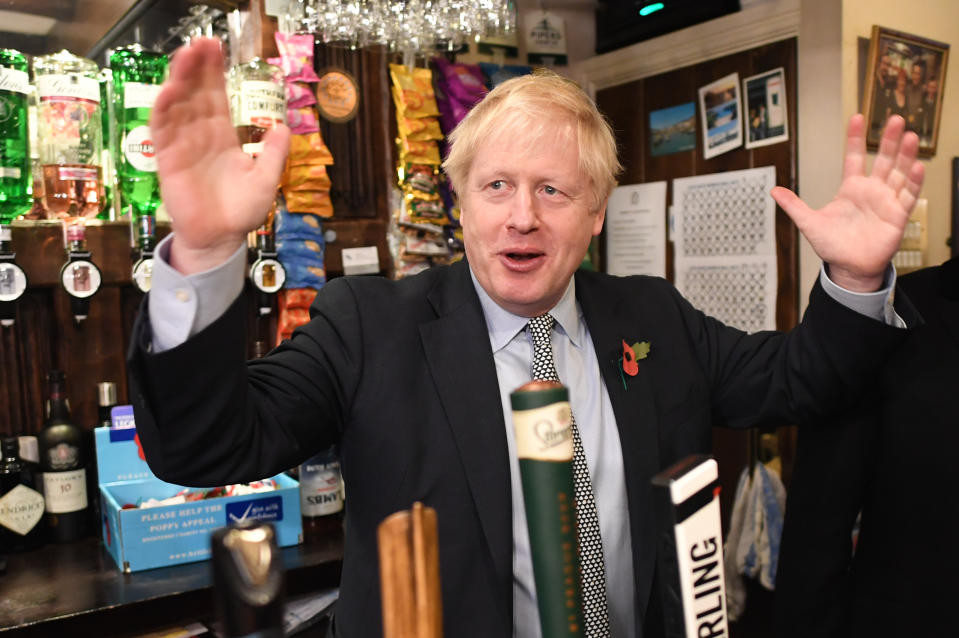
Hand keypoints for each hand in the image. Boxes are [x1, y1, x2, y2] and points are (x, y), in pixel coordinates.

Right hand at [150, 38, 289, 273]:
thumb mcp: (265, 179)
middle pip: (196, 94)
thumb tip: (284, 126)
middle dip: (197, 68)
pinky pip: (163, 131)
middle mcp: (200, 136)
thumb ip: (274, 153)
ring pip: (178, 106)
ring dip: (180, 80)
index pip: (216, 97)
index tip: (215, 48)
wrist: (221, 239)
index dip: (214, 73)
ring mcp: (182, 146)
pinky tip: (168, 90)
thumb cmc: (240, 211)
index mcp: (222, 137)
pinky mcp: (168, 160)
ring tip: (185, 55)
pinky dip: (164, 110)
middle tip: (201, 42)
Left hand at [771, 114, 923, 291]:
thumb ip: (793, 205)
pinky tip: (917, 167)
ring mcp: (886, 201)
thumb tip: (773, 191)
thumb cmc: (832, 246)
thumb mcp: (809, 223)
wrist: (849, 268)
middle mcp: (871, 190)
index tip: (857, 118)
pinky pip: (908, 196)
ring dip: (905, 156)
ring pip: (898, 173)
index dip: (855, 139)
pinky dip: (913, 182)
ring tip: (909, 137)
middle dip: (888, 140)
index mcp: (850, 188)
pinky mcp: (897, 215)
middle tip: (895, 119)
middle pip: (882, 159)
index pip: (853, 157)